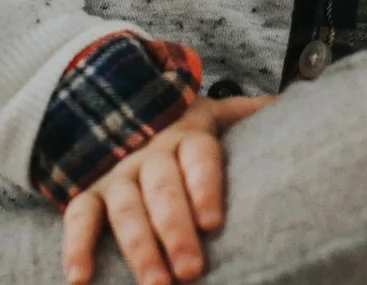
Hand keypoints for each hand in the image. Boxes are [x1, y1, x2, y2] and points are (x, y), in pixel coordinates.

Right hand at [61, 94, 273, 284]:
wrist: (116, 103)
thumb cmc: (181, 128)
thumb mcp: (211, 113)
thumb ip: (245, 112)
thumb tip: (290, 100)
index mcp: (187, 134)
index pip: (198, 157)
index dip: (203, 187)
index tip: (212, 222)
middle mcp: (150, 153)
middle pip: (162, 190)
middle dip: (175, 230)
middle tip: (191, 270)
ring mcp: (116, 173)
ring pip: (126, 209)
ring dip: (138, 248)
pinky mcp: (87, 190)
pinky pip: (78, 217)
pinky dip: (75, 247)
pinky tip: (80, 280)